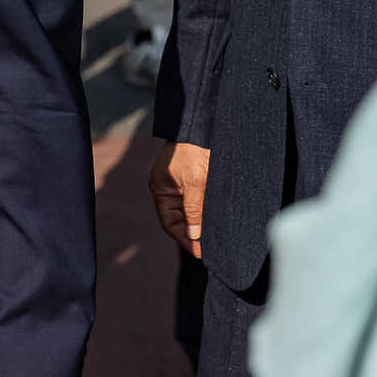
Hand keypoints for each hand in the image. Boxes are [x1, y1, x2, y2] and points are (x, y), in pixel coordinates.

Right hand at [151, 140, 209, 258]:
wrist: (201, 124)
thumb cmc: (194, 150)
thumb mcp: (195, 182)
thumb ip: (193, 210)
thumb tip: (194, 235)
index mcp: (161, 189)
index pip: (170, 223)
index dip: (184, 239)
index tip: (200, 251)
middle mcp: (167, 188)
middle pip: (179, 219)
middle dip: (193, 233)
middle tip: (210, 247)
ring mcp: (178, 182)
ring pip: (189, 210)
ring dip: (201, 222)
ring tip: (215, 235)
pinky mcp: (191, 177)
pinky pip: (196, 200)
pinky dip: (205, 210)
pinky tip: (216, 217)